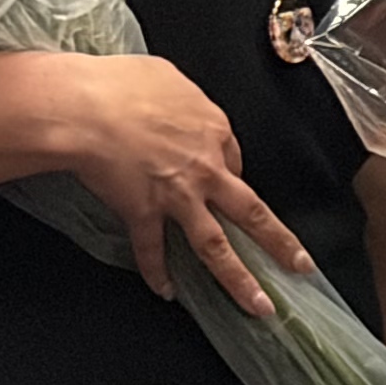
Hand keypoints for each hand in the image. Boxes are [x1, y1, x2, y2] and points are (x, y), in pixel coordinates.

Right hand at [40, 54, 309, 315]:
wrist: (84, 107)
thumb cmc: (121, 84)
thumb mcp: (169, 78)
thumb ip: (186, 101)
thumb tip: (181, 108)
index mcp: (215, 132)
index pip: (236, 164)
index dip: (232, 176)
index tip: (227, 184)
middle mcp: (205, 170)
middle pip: (252, 214)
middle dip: (280, 245)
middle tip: (301, 268)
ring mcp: (176, 197)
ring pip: (216, 247)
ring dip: (238, 280)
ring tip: (257, 306)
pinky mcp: (142, 213)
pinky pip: (153, 250)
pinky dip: (158, 273)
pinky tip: (167, 292)